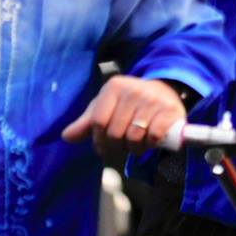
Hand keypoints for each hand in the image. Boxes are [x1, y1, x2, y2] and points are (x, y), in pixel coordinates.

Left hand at [60, 75, 188, 163]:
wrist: (164, 93)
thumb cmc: (129, 104)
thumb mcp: (106, 108)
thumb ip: (86, 123)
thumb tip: (66, 137)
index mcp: (114, 87)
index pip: (97, 122)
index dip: (99, 140)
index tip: (104, 144)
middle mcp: (133, 89)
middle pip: (115, 133)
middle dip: (117, 146)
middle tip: (122, 145)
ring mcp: (153, 99)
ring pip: (134, 137)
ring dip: (134, 148)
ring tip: (137, 144)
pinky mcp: (170, 110)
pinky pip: (153, 136)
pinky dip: (150, 144)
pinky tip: (150, 140)